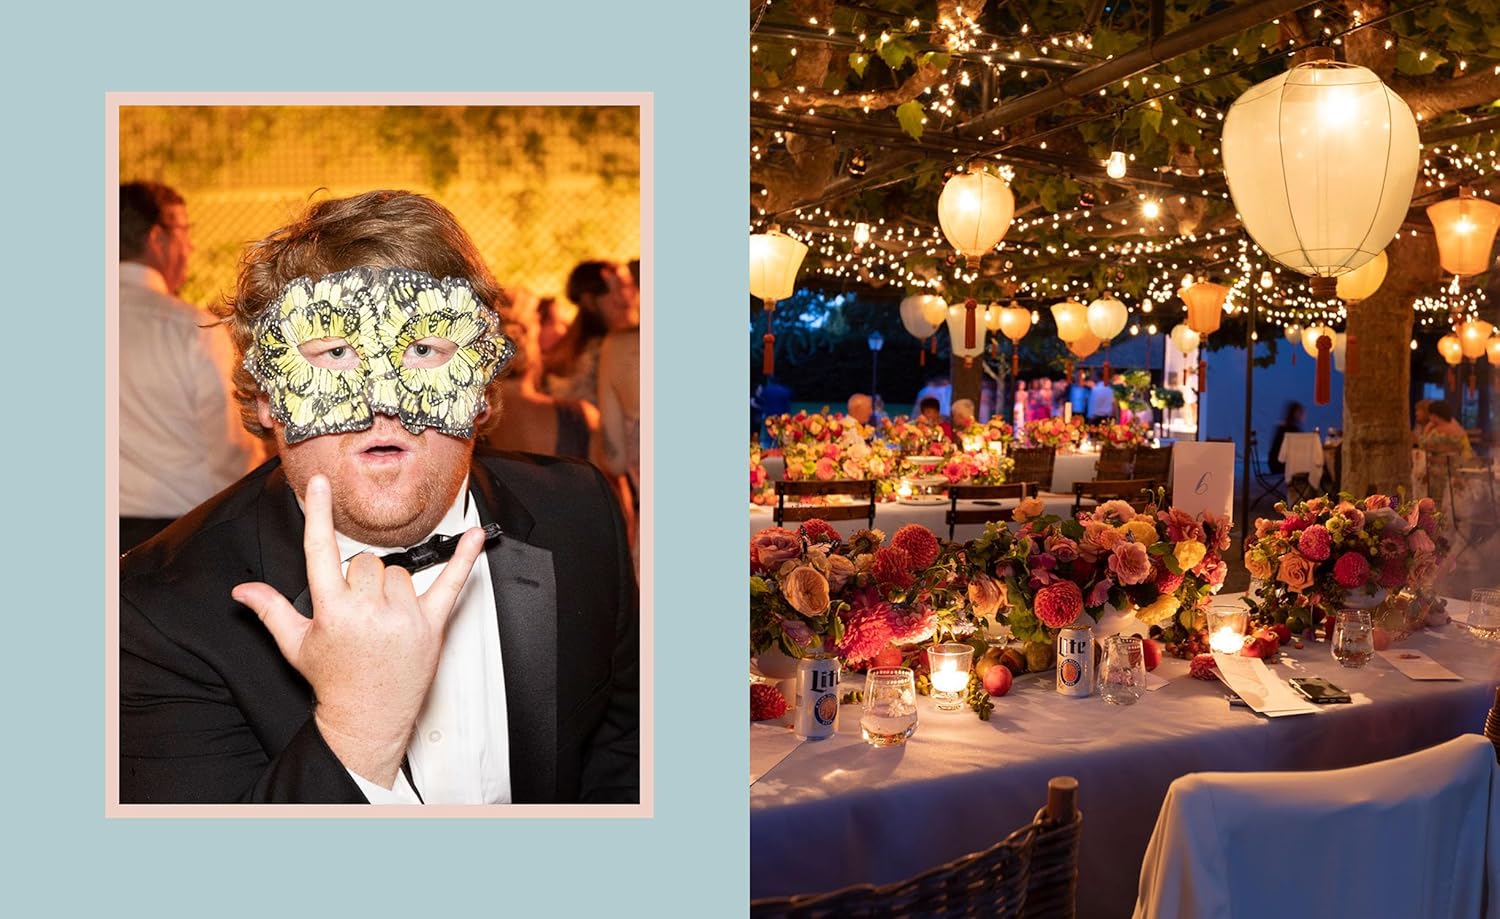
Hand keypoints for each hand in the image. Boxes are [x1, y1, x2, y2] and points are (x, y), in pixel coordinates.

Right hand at [231, 474, 485, 786]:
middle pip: (366, 563)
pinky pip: (453, 582)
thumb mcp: (296, 646)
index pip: (322, 552)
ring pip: (398, 572)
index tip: (320, 484)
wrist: (368, 717)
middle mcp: (370, 611)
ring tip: (382, 618)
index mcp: (334, 611)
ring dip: (390, 587)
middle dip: (359, 580)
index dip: (320, 514)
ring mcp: (404, 616)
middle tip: (358, 611)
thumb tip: (243, 590)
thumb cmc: (334, 681)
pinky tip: (477, 537)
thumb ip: (271, 611)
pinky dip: (466, 558)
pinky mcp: (433, 624)